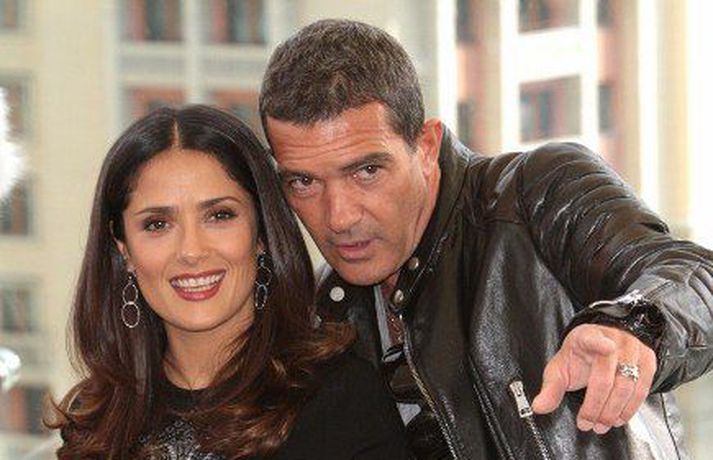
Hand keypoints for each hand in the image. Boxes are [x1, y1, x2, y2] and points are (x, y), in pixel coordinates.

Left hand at [531, 324, 656, 433]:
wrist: (606, 342)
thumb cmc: (580, 356)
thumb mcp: (561, 367)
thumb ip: (551, 388)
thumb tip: (538, 407)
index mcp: (586, 336)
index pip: (593, 338)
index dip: (600, 343)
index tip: (606, 347)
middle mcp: (613, 339)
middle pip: (607, 377)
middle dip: (596, 406)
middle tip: (587, 423)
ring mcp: (633, 349)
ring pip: (627, 386)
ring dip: (613, 411)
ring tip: (601, 425)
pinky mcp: (648, 360)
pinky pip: (642, 389)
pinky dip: (630, 408)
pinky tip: (618, 418)